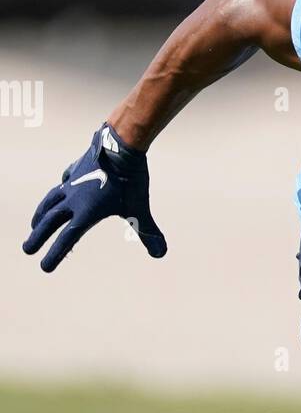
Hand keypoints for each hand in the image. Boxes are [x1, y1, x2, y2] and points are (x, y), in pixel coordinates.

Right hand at [22, 122, 166, 272]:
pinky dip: (59, 190)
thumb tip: (161, 254)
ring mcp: (72, 183)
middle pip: (49, 222)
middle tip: (26, 249)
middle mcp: (73, 200)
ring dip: (41, 214)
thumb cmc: (131, 179)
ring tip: (34, 224)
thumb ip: (149, 232)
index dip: (55, 255)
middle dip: (38, 237)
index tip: (44, 267)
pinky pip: (64, 182)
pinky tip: (60, 190)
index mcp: (85, 213)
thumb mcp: (140, 209)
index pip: (66, 240)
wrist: (121, 145)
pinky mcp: (76, 168)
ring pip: (50, 201)